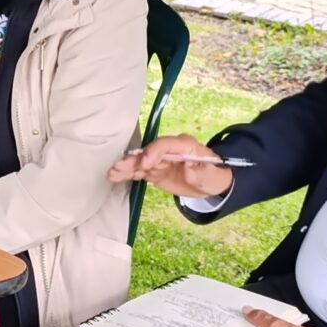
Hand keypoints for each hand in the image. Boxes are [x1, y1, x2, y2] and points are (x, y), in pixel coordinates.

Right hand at [108, 134, 235, 200]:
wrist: (210, 182)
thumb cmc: (214, 176)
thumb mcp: (213, 176)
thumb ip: (201, 173)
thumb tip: (188, 168)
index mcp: (185, 146)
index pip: (166, 144)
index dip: (154, 151)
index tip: (145, 164)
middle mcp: (169, 150)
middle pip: (149, 151)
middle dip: (135, 159)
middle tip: (121, 167)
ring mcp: (160, 160)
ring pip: (141, 161)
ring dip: (127, 166)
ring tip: (112, 172)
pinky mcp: (155, 171)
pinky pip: (139, 171)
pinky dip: (127, 174)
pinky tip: (114, 176)